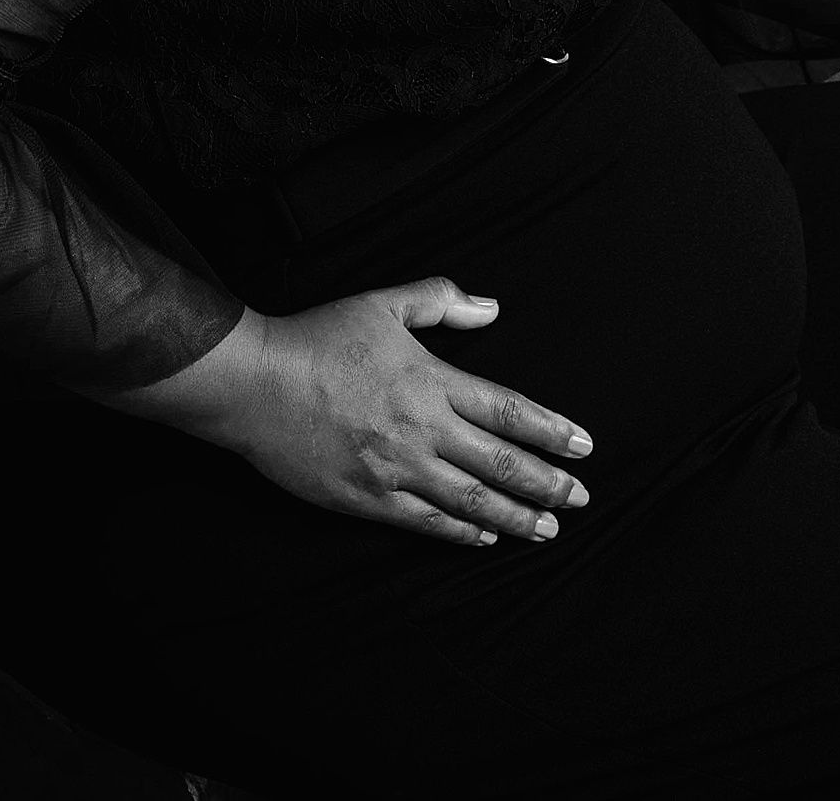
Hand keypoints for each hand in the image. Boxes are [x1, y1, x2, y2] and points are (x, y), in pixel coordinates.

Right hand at [186, 274, 593, 547]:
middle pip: (500, 464)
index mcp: (431, 381)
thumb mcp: (384, 302)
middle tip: (582, 500)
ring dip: (514, 518)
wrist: (255, 384)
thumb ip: (442, 300)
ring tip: (547, 530)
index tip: (584, 447)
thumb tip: (491, 307)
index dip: (550, 431)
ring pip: (469, 503)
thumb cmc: (319, 338)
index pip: (508, 410)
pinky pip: (424, 523)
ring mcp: (395, 470)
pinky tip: (484, 539)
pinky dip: (459, 533)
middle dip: (547, 485)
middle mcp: (422, 430)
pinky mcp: (366, 499)